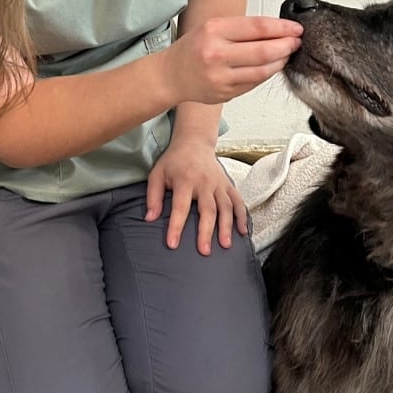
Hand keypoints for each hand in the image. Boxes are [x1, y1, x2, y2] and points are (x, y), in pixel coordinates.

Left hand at [145, 137, 247, 255]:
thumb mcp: (157, 173)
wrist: (195, 141)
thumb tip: (150, 219)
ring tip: (225, 245)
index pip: (180, 206)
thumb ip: (153, 196)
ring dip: (227, 226)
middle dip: (206, 231)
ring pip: (226, 207)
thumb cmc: (174, 161)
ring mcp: (219, 183)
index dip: (176, 226)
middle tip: (204, 251)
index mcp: (185, 180)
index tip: (173, 244)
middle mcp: (204, 182)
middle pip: (208, 209)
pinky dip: (242, 216)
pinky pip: (238, 201)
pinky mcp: (228, 184)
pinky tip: (243, 231)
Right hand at [161, 16, 302, 105]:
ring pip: (263, 70)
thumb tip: (276, 29)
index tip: (295, 28)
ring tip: (287, 54)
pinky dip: (267, 73)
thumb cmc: (192, 49)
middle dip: (287, 46)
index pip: (258, 27)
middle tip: (296, 42)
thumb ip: (241, 28)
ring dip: (280, 61)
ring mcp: (221, 77)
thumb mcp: (211, 27)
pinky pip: (254, 83)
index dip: (282, 28)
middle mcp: (216, 54)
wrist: (170, 76)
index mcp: (214, 31)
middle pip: (264, 51)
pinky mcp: (225, 94)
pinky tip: (271, 66)